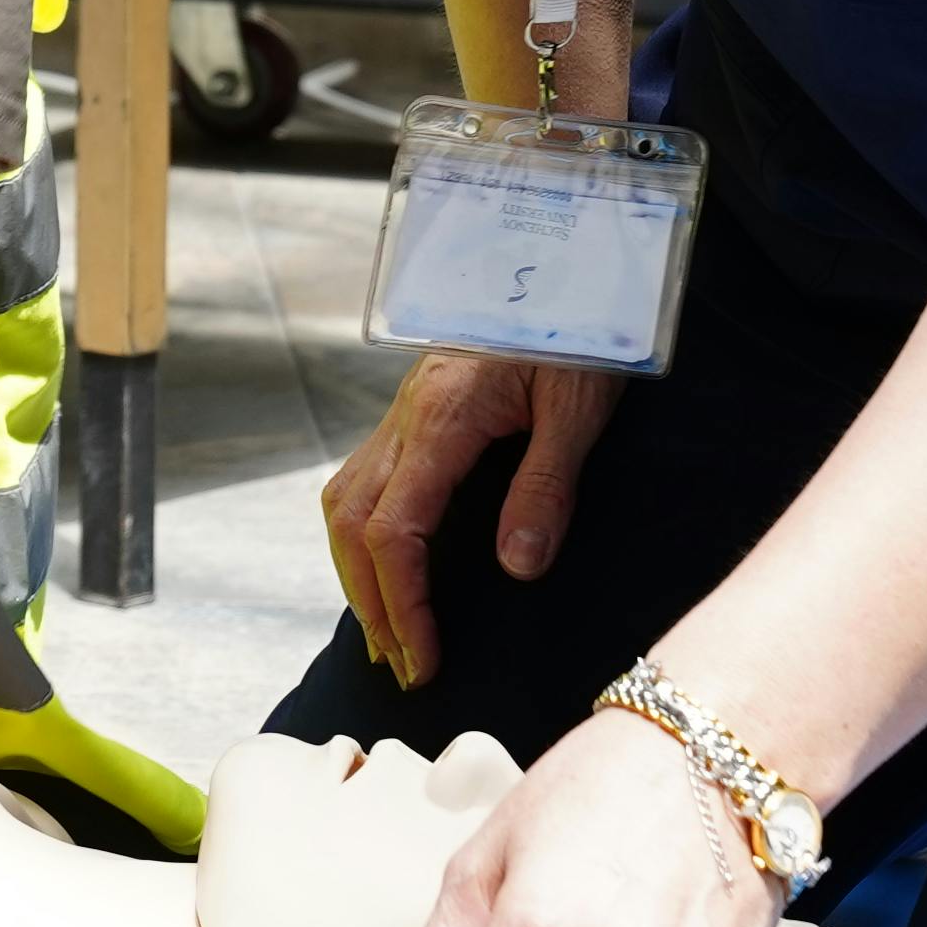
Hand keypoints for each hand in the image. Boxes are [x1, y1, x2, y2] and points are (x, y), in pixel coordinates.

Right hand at [319, 353, 614, 688]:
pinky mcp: (414, 410)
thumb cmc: (579, 326)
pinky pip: (364, 480)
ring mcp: (403, 411)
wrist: (566, 260)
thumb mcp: (580, 408)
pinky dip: (365, 536)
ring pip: (345, 501)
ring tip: (387, 631)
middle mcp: (406, 416)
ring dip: (357, 573)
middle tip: (406, 666)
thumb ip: (546, 486)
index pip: (394, 531)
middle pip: (352, 524)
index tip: (426, 658)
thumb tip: (514, 566)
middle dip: (372, 604)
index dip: (404, 604)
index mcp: (441, 417)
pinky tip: (389, 564)